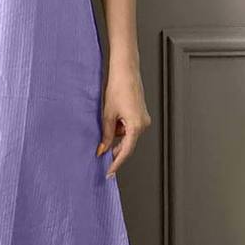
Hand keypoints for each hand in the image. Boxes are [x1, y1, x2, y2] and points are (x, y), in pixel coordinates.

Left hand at [96, 63, 150, 178]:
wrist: (125, 71)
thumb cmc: (117, 88)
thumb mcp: (107, 115)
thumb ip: (106, 135)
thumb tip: (102, 150)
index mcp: (136, 126)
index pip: (125, 151)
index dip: (116, 164)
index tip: (109, 173)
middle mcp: (143, 124)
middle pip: (127, 144)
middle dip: (114, 149)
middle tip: (101, 154)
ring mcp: (143, 119)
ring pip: (127, 136)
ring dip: (116, 135)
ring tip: (106, 122)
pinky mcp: (140, 114)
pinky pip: (129, 128)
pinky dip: (120, 128)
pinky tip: (112, 119)